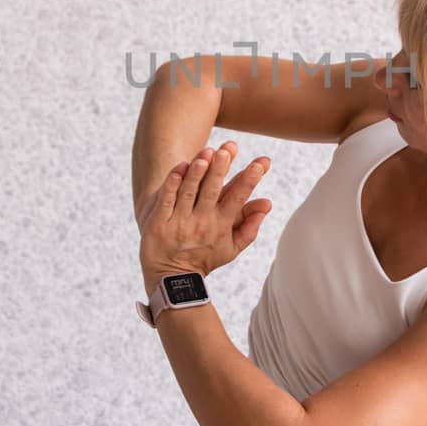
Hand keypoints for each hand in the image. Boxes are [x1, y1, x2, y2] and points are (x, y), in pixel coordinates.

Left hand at [138, 140, 271, 288]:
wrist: (172, 276)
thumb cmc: (205, 257)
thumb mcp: (231, 247)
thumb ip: (250, 226)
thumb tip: (267, 203)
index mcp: (221, 226)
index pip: (238, 198)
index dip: (249, 180)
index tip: (260, 163)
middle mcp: (201, 222)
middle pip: (212, 190)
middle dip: (220, 169)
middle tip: (228, 149)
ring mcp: (179, 221)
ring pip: (189, 191)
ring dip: (197, 172)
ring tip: (206, 152)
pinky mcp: (159, 223)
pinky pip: (166, 199)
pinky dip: (173, 183)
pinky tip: (180, 167)